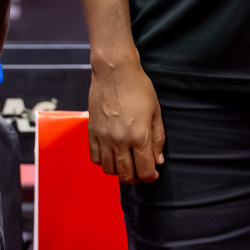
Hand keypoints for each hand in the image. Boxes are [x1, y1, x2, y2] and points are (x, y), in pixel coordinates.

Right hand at [88, 59, 164, 183]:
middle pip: (126, 175)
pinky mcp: (92, 133)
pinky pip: (95, 158)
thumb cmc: (139, 88)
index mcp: (139, 136)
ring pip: (109, 170)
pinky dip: (104, 161)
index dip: (150, 176)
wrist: (114, 72)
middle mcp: (120, 141)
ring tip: (126, 161)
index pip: (144, 170)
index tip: (153, 173)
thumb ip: (158, 138)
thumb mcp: (156, 112)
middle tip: (140, 169)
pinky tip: (111, 154)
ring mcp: (104, 138)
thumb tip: (158, 160)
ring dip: (119, 171)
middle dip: (136, 177)